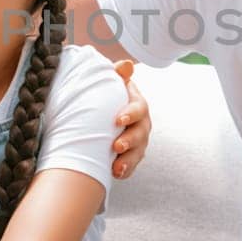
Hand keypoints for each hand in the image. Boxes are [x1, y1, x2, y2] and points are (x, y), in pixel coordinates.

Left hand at [110, 60, 150, 179]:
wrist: (100, 116)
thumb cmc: (106, 96)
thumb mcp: (111, 83)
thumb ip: (117, 74)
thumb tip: (126, 65)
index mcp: (136, 104)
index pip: (139, 108)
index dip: (131, 114)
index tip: (118, 120)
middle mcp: (141, 123)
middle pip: (141, 133)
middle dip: (130, 140)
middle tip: (116, 146)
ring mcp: (138, 141)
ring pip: (138, 152)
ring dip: (128, 160)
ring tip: (116, 167)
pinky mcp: (131, 156)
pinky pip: (131, 166)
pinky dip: (125, 171)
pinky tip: (115, 174)